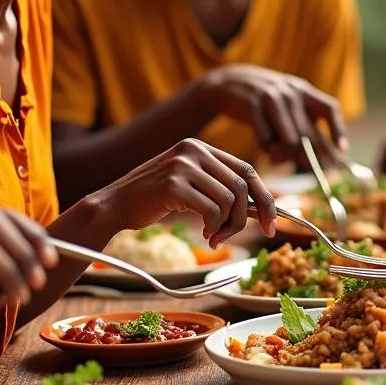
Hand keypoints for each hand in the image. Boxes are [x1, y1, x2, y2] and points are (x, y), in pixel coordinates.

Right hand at [94, 138, 276, 245]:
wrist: (113, 205)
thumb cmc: (154, 200)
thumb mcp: (191, 186)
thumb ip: (219, 188)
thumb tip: (260, 208)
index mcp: (201, 147)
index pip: (247, 171)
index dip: (265, 198)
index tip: (272, 224)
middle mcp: (194, 150)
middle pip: (242, 186)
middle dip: (247, 217)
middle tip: (237, 237)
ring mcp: (183, 165)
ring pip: (229, 200)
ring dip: (228, 226)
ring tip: (214, 236)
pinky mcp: (173, 184)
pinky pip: (211, 210)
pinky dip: (213, 228)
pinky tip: (204, 235)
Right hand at [198, 65, 346, 162]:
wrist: (226, 84)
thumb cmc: (263, 101)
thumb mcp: (286, 103)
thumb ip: (304, 125)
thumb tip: (328, 155)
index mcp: (302, 90)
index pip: (329, 108)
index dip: (338, 129)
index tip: (342, 149)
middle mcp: (289, 92)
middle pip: (308, 133)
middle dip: (306, 155)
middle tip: (302, 167)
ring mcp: (270, 97)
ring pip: (290, 140)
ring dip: (284, 154)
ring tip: (275, 156)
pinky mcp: (251, 106)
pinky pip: (266, 140)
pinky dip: (266, 148)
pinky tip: (264, 147)